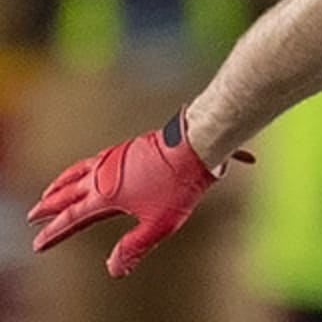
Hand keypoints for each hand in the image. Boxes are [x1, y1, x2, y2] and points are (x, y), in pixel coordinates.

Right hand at [27, 108, 252, 276]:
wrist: (195, 145)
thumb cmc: (179, 184)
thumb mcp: (159, 224)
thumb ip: (134, 247)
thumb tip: (113, 269)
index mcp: (105, 195)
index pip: (72, 218)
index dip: (54, 232)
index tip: (39, 243)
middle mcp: (102, 174)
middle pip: (67, 192)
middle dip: (48, 206)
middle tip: (32, 216)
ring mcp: (113, 158)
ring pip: (77, 172)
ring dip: (60, 184)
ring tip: (50, 191)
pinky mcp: (126, 148)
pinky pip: (93, 159)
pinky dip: (79, 168)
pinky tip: (87, 169)